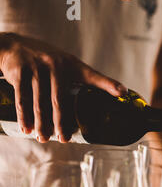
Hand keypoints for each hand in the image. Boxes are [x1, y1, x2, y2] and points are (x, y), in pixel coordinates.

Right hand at [0, 32, 127, 142]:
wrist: (13, 46)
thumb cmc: (47, 61)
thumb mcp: (66, 65)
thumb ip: (82, 80)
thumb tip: (108, 98)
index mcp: (72, 65)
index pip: (93, 76)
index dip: (109, 84)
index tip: (122, 93)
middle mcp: (56, 66)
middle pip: (60, 101)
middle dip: (61, 123)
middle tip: (64, 140)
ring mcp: (37, 69)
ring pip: (39, 103)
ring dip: (41, 124)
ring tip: (44, 138)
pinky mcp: (19, 72)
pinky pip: (22, 99)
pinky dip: (24, 117)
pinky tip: (26, 129)